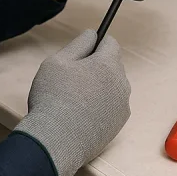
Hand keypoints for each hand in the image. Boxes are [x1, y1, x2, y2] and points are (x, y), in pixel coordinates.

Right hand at [14, 30, 130, 175]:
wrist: (56, 141)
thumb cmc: (53, 98)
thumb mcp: (58, 60)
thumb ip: (79, 43)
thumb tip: (92, 34)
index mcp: (108, 64)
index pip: (111, 43)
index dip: (96, 44)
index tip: (83, 51)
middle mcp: (121, 83)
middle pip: (112, 65)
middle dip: (96, 66)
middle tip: (73, 78)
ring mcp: (122, 106)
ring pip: (112, 86)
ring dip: (99, 86)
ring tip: (75, 99)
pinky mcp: (119, 124)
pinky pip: (112, 106)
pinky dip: (101, 106)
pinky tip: (81, 114)